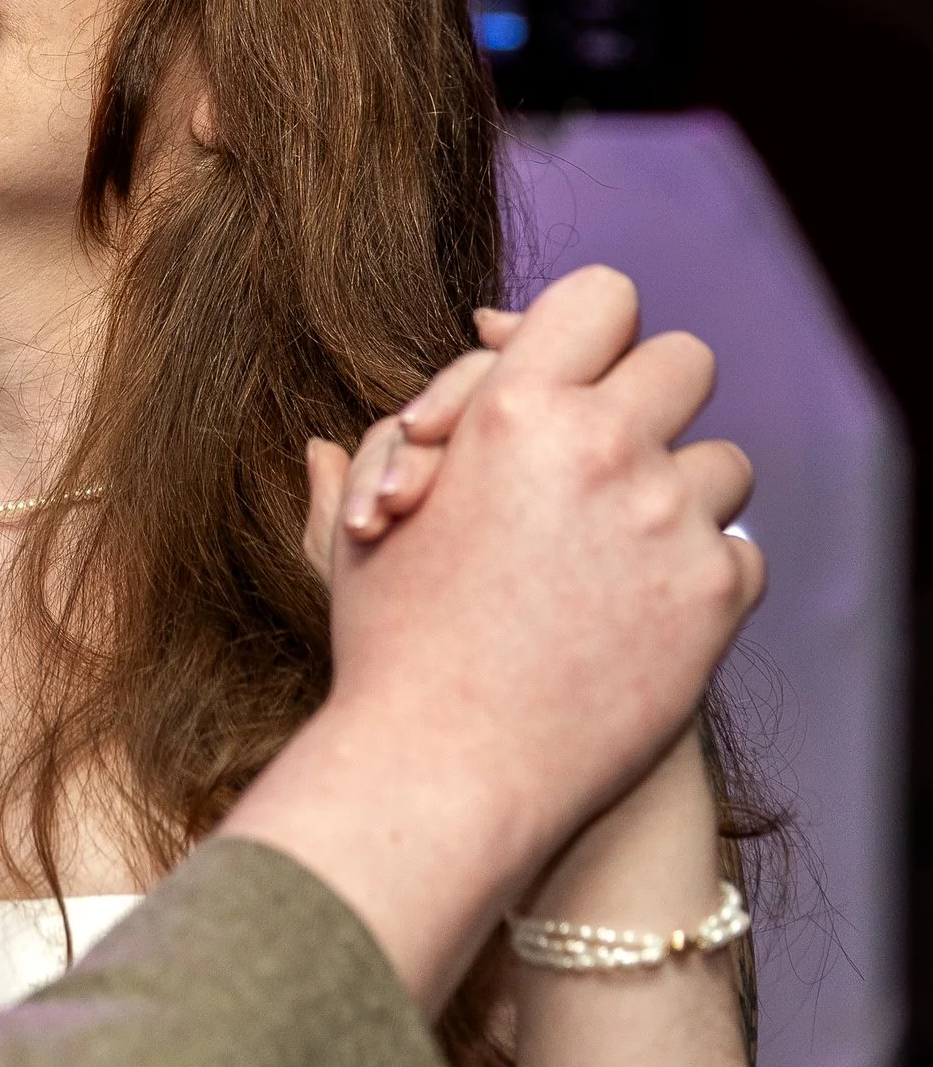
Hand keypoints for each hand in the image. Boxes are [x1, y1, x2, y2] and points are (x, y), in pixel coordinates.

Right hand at [227, 265, 763, 1011]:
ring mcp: (668, 518)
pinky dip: (700, 572)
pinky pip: (738, 550)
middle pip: (684, 362)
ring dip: (681, 491)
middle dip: (652, 396)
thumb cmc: (388, 649)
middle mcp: (601, 445)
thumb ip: (369, 476)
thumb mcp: (362, 544)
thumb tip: (328, 448)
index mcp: (512, 408)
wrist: (449, 769)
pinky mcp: (715, 593)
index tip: (576, 370)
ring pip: (722, 461)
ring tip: (624, 540)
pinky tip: (643, 605)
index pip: (600, 298)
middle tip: (614, 445)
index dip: (591, 327)